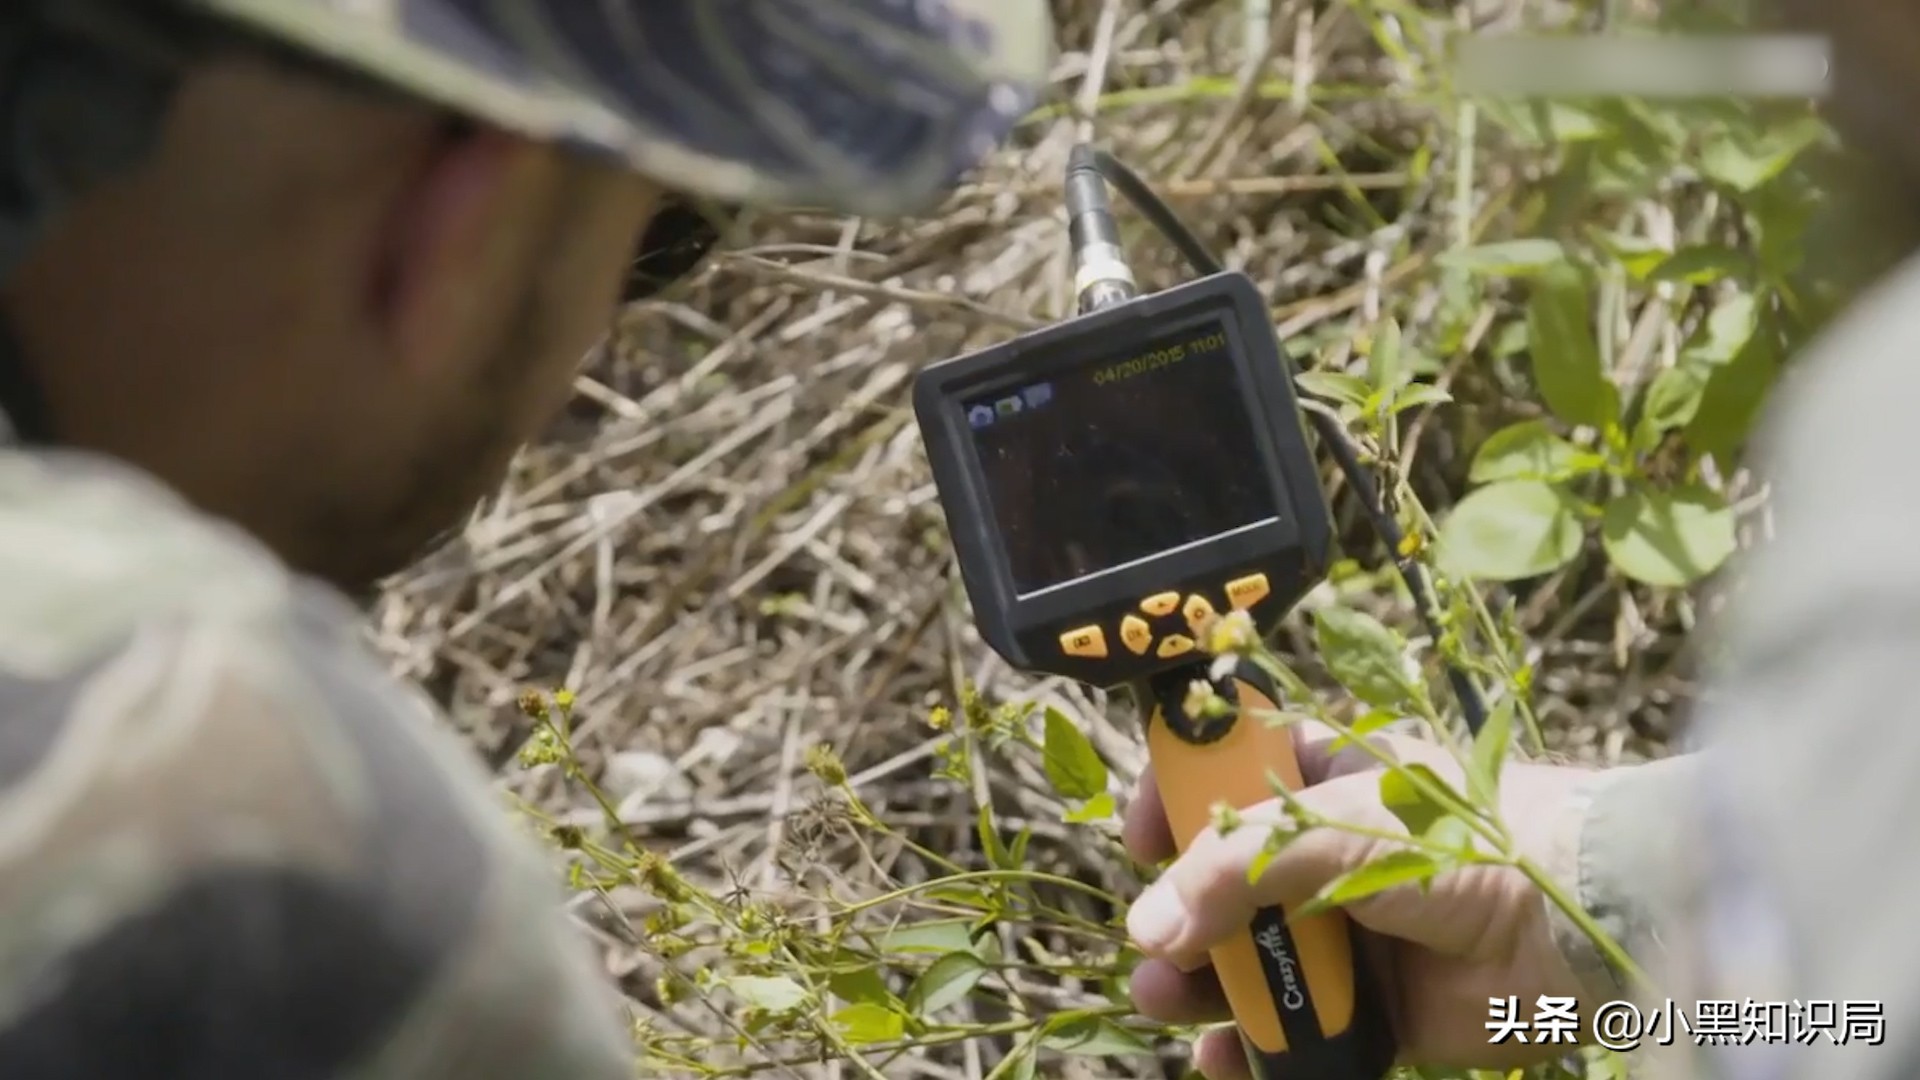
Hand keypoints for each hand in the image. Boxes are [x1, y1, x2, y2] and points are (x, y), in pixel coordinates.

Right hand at [1121, 719, 1601, 1077]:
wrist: (1581, 920)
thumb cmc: (1464, 842)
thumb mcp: (1333, 832)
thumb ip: (1233, 872)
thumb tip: (1147, 928)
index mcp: (1323, 784)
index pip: (1227, 778)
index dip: (1177, 800)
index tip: (1140, 837)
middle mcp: (1330, 858)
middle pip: (1224, 885)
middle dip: (1177, 917)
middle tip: (1152, 946)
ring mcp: (1354, 937)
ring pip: (1253, 964)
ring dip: (1202, 985)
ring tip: (1167, 1001)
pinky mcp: (1382, 1010)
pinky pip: (1301, 1036)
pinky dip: (1257, 1053)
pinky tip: (1223, 1062)